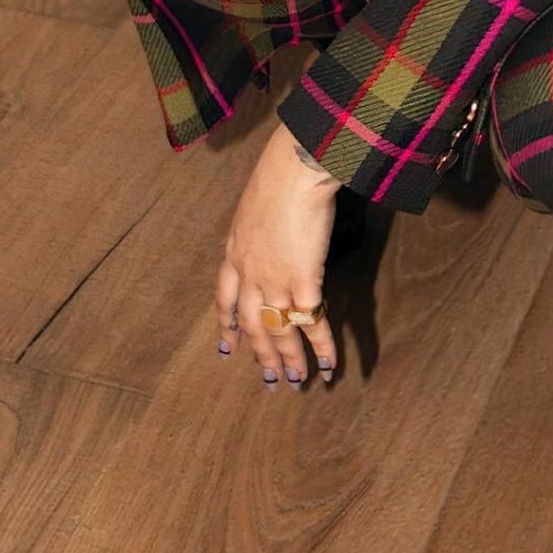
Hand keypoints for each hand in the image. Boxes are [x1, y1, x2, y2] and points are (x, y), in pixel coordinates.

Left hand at [215, 124, 344, 390]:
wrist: (294, 170)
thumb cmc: (278, 174)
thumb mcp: (255, 203)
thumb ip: (258, 225)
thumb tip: (270, 229)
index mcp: (234, 251)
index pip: (224, 299)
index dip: (226, 326)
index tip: (227, 348)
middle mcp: (249, 272)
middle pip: (251, 323)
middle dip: (259, 353)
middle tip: (267, 379)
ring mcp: (274, 280)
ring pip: (278, 330)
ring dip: (288, 359)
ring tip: (295, 382)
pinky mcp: (303, 281)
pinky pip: (311, 322)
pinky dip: (321, 346)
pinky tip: (328, 365)